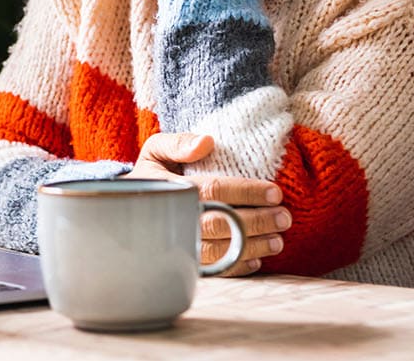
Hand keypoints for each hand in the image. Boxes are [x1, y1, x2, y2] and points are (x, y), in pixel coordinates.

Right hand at [123, 133, 290, 276]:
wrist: (129, 207)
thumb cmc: (152, 175)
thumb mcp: (155, 150)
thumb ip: (178, 143)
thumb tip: (207, 143)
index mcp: (170, 189)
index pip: (213, 190)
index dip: (246, 191)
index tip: (275, 192)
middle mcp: (173, 220)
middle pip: (221, 224)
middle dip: (256, 222)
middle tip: (284, 218)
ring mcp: (177, 245)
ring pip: (220, 251)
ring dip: (252, 247)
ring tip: (278, 241)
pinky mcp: (182, 262)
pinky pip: (212, 270)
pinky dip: (236, 267)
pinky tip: (257, 260)